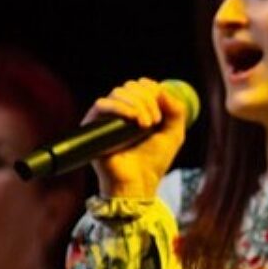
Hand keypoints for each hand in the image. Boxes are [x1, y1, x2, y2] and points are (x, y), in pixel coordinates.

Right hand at [85, 78, 191, 198]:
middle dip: (147, 100)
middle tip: (154, 122)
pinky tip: (133, 119)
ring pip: (118, 92)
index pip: (141, 85)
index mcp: (136, 110)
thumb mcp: (174, 132)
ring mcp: (106, 118)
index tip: (161, 114)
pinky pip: (101, 104)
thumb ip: (175, 109)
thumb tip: (159, 88)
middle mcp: (119, 111)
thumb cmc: (154, 161)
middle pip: (130, 86)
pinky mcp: (92, 126)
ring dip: (137, 104)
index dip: (153, 91)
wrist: (138, 183)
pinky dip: (120, 107)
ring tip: (146, 125)